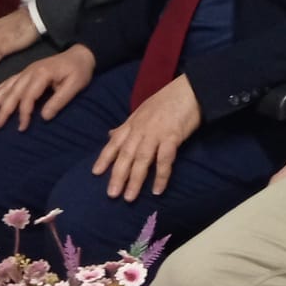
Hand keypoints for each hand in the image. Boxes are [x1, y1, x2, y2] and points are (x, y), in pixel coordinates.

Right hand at [0, 44, 94, 131]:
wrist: (81, 54)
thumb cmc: (79, 70)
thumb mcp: (75, 85)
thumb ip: (59, 101)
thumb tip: (44, 118)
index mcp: (41, 74)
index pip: (28, 96)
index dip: (23, 113)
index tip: (22, 128)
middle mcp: (30, 71)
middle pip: (13, 93)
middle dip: (3, 110)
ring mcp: (26, 71)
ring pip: (7, 87)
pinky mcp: (26, 73)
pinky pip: (8, 82)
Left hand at [92, 75, 200, 200]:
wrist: (191, 88)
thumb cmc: (168, 99)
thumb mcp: (143, 110)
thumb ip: (127, 125)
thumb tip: (111, 135)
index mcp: (133, 122)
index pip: (115, 141)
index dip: (105, 157)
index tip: (95, 173)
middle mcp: (141, 128)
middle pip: (126, 154)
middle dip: (117, 175)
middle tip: (112, 194)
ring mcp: (156, 132)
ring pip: (142, 159)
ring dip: (135, 179)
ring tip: (129, 197)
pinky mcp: (172, 136)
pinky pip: (165, 159)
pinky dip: (160, 175)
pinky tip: (157, 189)